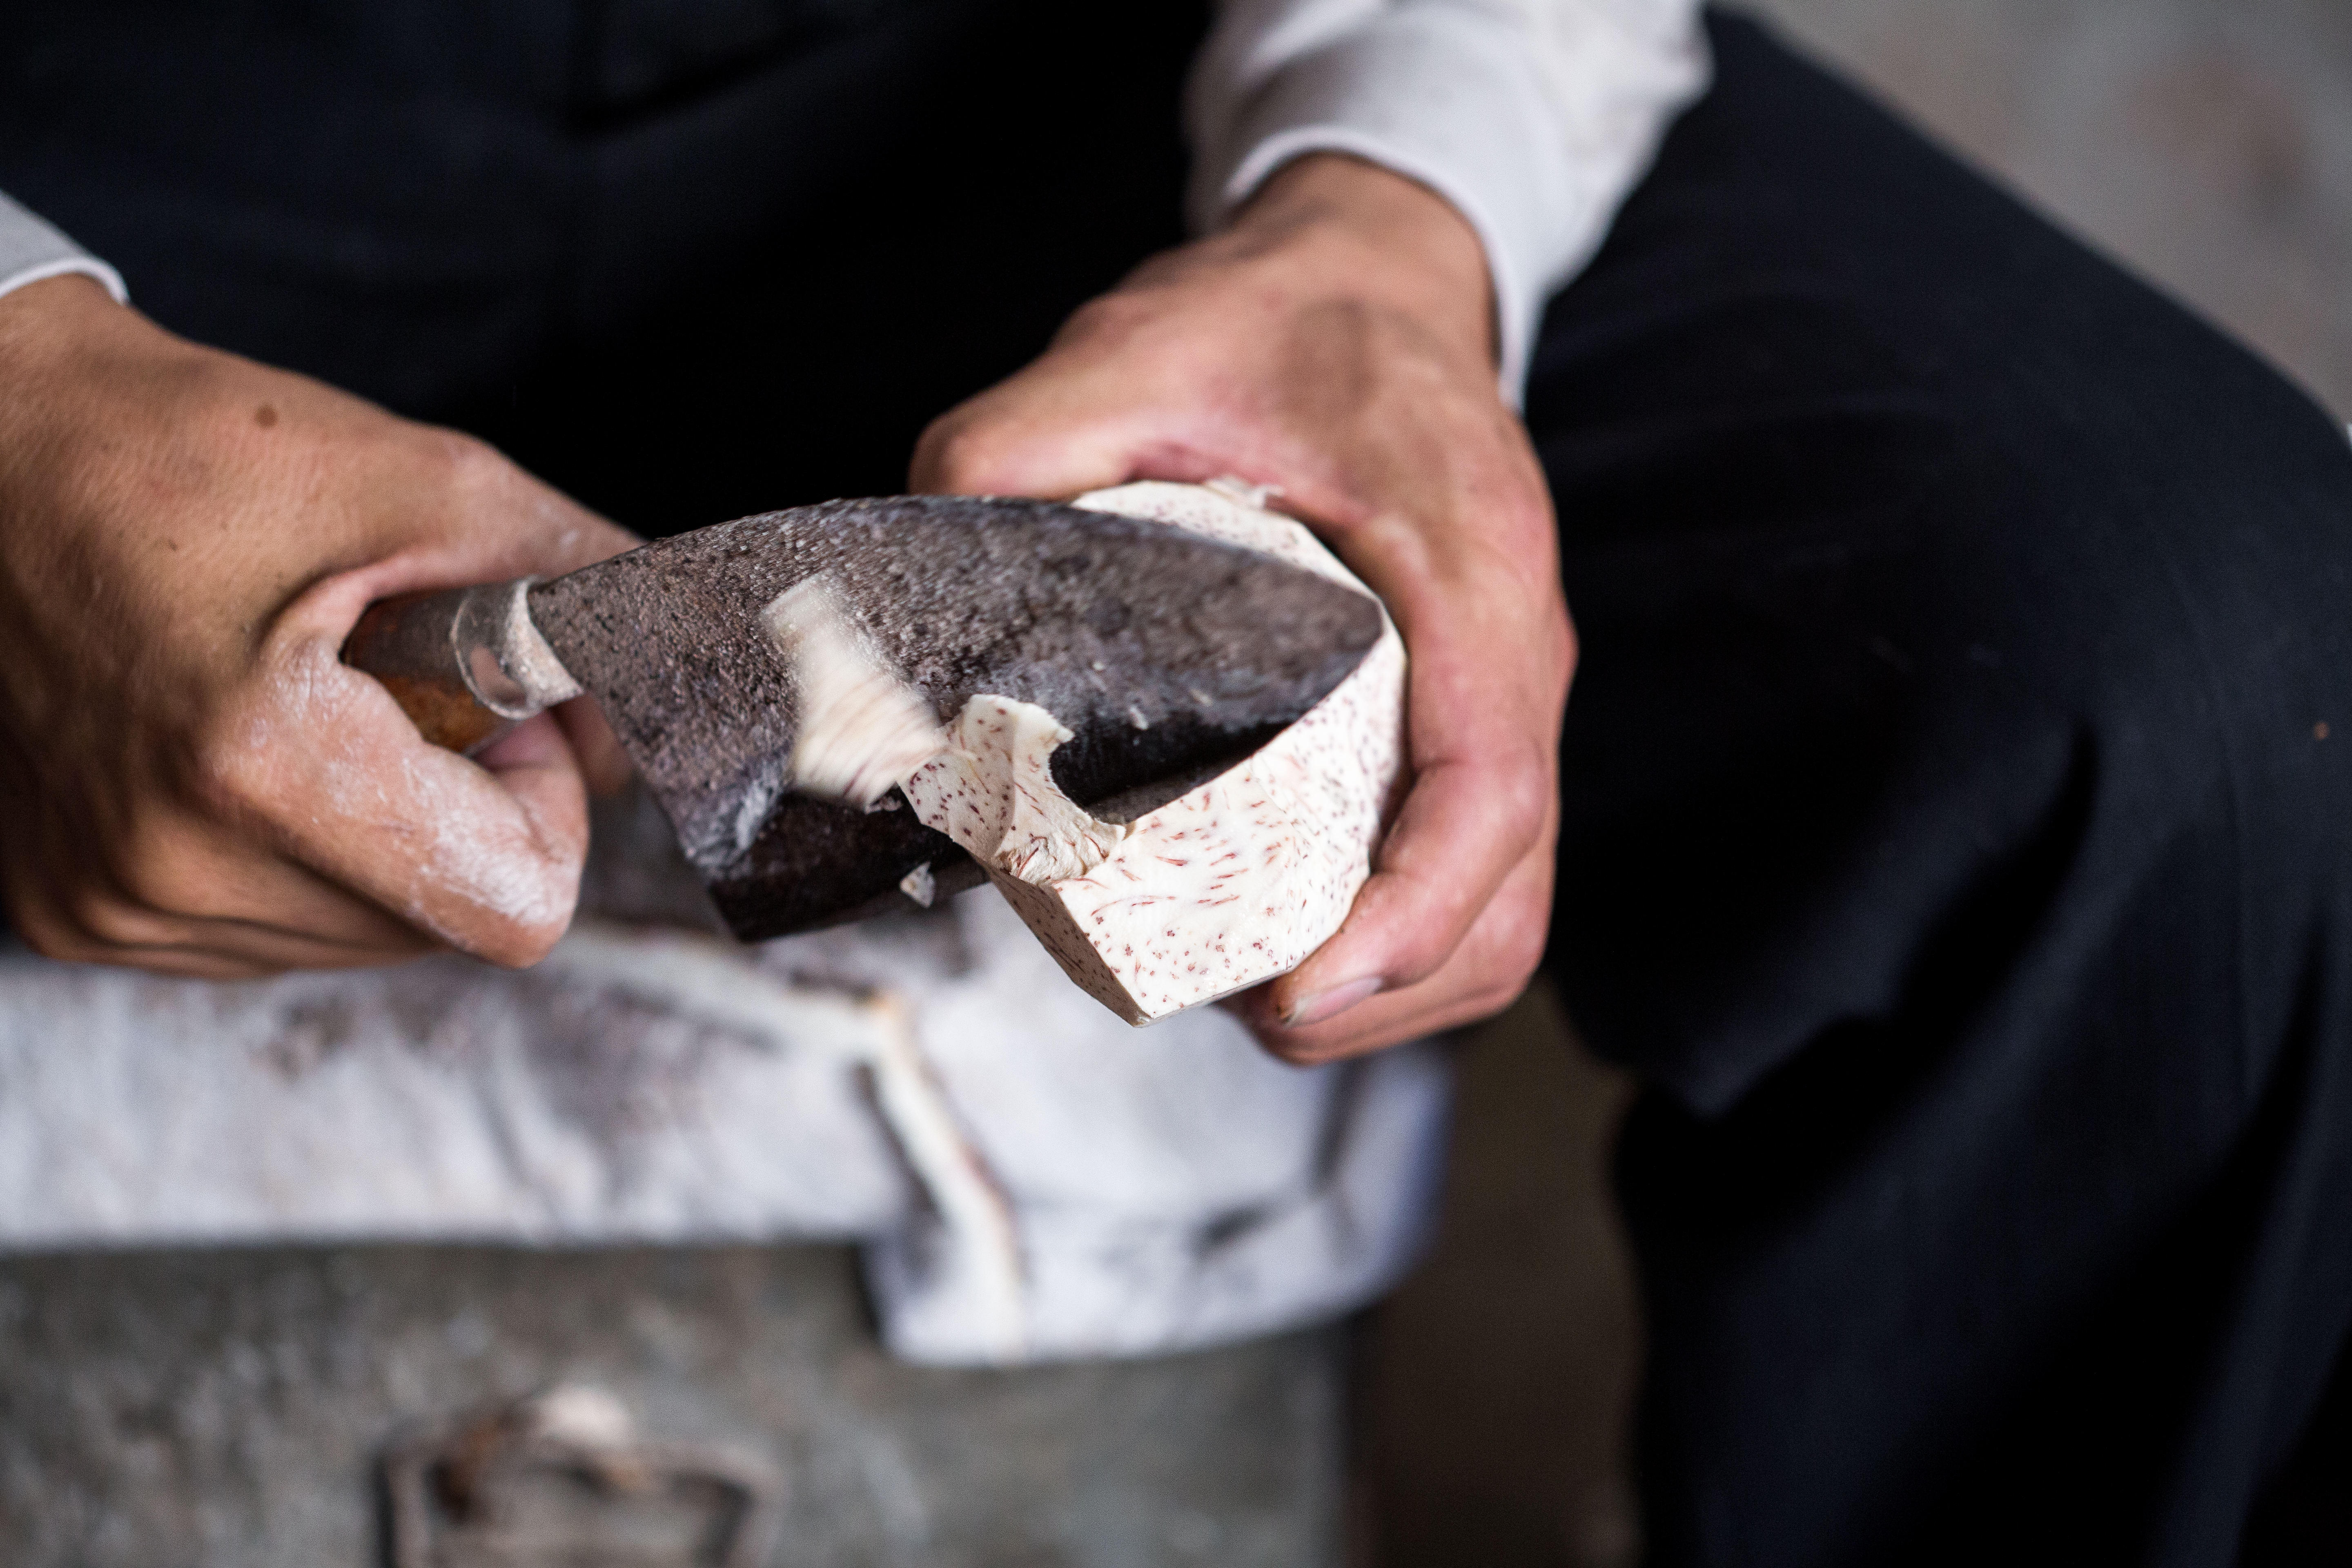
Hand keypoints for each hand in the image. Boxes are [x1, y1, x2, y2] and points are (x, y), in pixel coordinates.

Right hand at [0, 275, 636, 976]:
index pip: (511, 907)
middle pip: (443, 924)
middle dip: (468, 810)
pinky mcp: (75, 911)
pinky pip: (267, 930)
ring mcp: (115, 906)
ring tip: (317, 702)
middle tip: (413, 685)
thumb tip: (667, 683)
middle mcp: (173, 870)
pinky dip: (300, 849)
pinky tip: (249, 742)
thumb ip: (579, 591)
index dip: (545, 807)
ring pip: (362, 937)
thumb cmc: (187, 448)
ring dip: (384, 833)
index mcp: (258, 768)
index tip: (505, 710)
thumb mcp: (426, 482)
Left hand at [912, 154, 1572, 1060]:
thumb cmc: (1280, 320)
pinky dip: (1400, 944)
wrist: (1376, 282)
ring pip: (1505, 909)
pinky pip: (1484, 877)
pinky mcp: (1478, 719)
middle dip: (1376, 992)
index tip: (1295, 992)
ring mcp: (1509, 692)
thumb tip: (904, 598)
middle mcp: (1515, 646)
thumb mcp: (1135, 350)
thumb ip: (1012, 447)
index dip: (1405, 918)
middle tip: (1233, 1005)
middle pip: (1504, 895)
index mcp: (1464, 563)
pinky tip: (1296, 942)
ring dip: (1390, 989)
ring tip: (1253, 991)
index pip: (1486, 786)